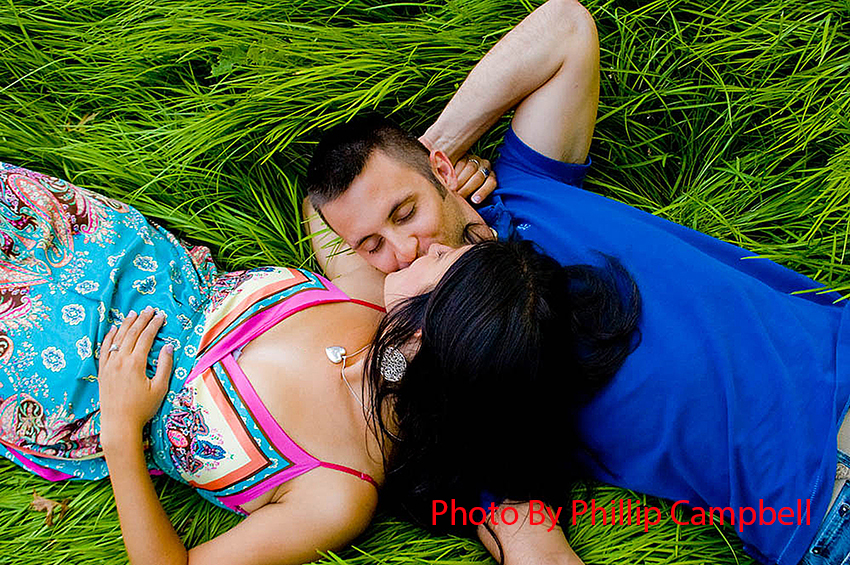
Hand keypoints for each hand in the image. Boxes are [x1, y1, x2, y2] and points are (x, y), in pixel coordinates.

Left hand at [98, 307, 172, 444]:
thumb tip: (168, 347)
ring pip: (117, 338)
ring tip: (133, 314)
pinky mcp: (102, 371)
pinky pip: (104, 349)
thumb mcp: (160, 388)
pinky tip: (112, 329)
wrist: (119, 424)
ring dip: (126, 324)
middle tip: (149, 309)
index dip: (154, 325)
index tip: (161, 316)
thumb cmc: (142, 408)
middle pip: (131, 334)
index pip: (145, 338)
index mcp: (135, 364)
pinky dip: (108, 337)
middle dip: (141, 320)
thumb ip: (165, 365)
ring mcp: (109, 365)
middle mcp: (120, 361)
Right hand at [453, 154, 496, 204]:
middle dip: (467, 189)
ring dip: (460, 181)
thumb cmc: (467, 192)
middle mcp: (485, 166)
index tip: (474, 201)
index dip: (483, 192)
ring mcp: (475, 160)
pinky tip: (449, 180)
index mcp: (491, 177)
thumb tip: (468, 207)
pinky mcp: (464, 157)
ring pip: (471, 169)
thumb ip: (472, 199)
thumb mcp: (472, 196)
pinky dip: (455, 173)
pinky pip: (461, 163)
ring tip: (451, 190)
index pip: (491, 183)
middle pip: (479, 177)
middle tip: (458, 197)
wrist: (458, 177)